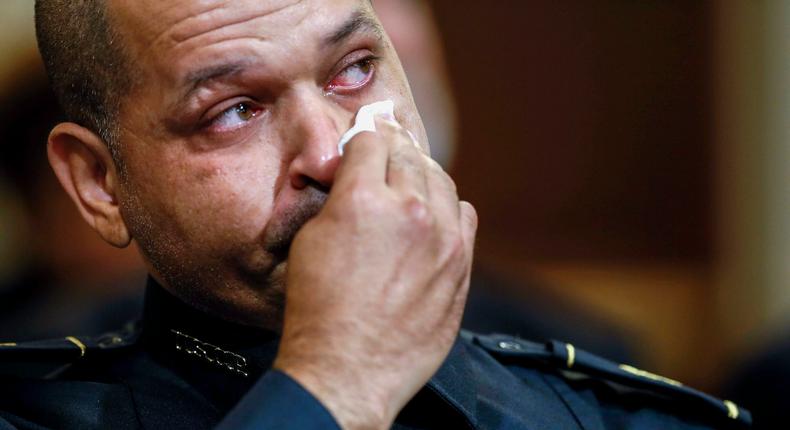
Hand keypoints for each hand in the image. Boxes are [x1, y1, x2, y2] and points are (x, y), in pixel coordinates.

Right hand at [273, 116, 476, 428]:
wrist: (349, 368)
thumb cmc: (319, 309)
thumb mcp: (311, 241)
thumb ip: (338, 198)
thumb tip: (354, 176)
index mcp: (362, 198)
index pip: (371, 140)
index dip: (364, 136)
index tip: (364, 138)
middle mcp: (408, 210)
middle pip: (409, 154)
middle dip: (393, 149)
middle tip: (385, 149)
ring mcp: (442, 238)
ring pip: (441, 180)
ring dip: (422, 174)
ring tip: (409, 181)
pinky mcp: (461, 264)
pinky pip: (464, 214)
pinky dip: (448, 207)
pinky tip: (434, 215)